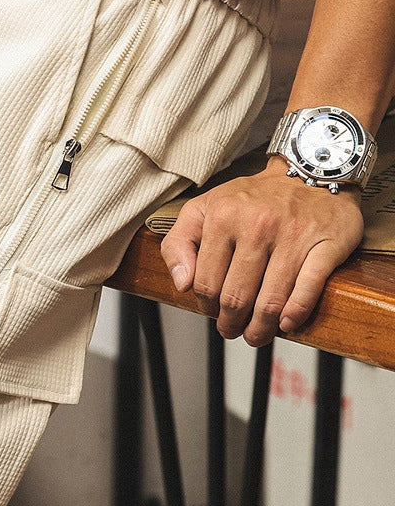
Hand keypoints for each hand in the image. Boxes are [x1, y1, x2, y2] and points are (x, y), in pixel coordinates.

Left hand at [160, 155, 363, 345]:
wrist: (310, 170)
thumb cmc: (252, 197)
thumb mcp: (203, 208)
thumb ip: (178, 242)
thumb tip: (181, 284)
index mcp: (222, 217)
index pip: (206, 281)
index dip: (206, 306)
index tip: (210, 312)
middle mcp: (257, 225)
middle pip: (236, 296)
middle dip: (230, 322)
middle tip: (231, 330)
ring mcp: (293, 236)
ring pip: (270, 300)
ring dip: (261, 328)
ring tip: (256, 335)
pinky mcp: (327, 244)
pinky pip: (308, 288)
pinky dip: (296, 312)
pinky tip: (287, 324)